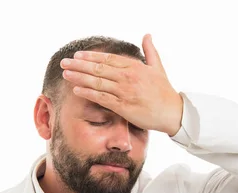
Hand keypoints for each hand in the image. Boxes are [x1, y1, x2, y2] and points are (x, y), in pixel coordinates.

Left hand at [59, 34, 183, 135]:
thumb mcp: (158, 67)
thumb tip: (147, 35)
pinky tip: (77, 90)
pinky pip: (102, 98)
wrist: (172, 112)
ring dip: (80, 77)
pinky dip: (89, 93)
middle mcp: (128, 77)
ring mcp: (125, 92)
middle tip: (65, 63)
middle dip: (79, 65)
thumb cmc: (164, 91)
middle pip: (99, 68)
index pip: (108, 59)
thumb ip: (150, 51)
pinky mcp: (124, 107)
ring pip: (98, 82)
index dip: (91, 57)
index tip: (78, 55)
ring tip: (66, 74)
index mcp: (135, 67)